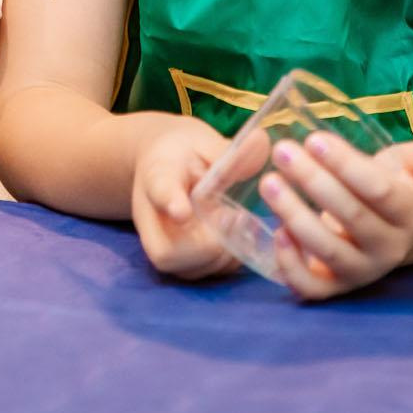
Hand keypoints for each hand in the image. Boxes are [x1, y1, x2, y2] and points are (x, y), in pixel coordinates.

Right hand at [129, 114, 237, 279]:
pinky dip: (229, 259)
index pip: (161, 191)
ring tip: (236, 221)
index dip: (170, 202)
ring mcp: (162, 247)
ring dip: (225, 251)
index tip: (182, 210)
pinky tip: (237, 235)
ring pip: (193, 267)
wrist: (163, 166)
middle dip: (212, 241)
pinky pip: (206, 272)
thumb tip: (261, 140)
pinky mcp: (180, 264)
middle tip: (235, 216)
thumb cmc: (185, 152)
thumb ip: (228, 150)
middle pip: (171, 251)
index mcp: (157, 177)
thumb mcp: (203, 142)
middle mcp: (151, 220)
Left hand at [260, 134, 412, 298]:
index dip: (346, 166)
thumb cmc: (392, 184)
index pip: (378, 191)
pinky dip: (292, 266)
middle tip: (283, 151)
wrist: (384, 222)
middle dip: (314, 182)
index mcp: (410, 213)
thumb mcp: (412, 166)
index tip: (314, 138)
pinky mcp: (334, 286)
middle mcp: (389, 248)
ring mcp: (361, 269)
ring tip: (270, 182)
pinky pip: (314, 288)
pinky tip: (275, 233)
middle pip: (351, 216)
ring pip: (329, 250)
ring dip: (295, 215)